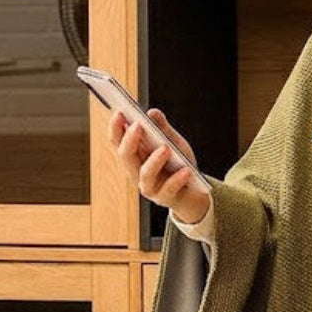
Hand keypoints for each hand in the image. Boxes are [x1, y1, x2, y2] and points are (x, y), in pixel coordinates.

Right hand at [108, 108, 209, 224]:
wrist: (195, 193)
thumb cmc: (181, 165)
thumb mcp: (174, 144)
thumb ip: (163, 129)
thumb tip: (152, 112)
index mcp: (135, 156)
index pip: (118, 142)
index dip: (115, 128)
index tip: (119, 112)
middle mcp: (137, 172)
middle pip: (126, 156)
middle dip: (130, 140)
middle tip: (138, 125)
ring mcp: (150, 187)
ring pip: (145, 174)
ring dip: (154, 160)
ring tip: (165, 148)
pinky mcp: (165, 199)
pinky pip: (169, 189)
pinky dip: (177, 179)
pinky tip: (186, 170)